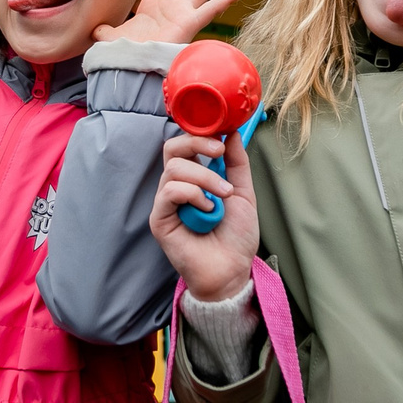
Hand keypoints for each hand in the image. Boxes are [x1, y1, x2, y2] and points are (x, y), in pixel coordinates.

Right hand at [150, 130, 259, 303]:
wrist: (232, 269)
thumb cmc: (236, 236)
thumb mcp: (243, 192)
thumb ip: (236, 162)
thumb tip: (231, 132)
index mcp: (194, 178)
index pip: (185, 144)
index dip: (199, 134)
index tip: (222, 136)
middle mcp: (176, 187)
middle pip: (171, 148)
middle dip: (197, 143)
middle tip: (219, 152)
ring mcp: (166, 203)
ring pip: (175, 169)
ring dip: (204, 178)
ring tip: (221, 197)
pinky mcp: (160, 219)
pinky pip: (169, 192)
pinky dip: (193, 195)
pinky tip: (207, 210)